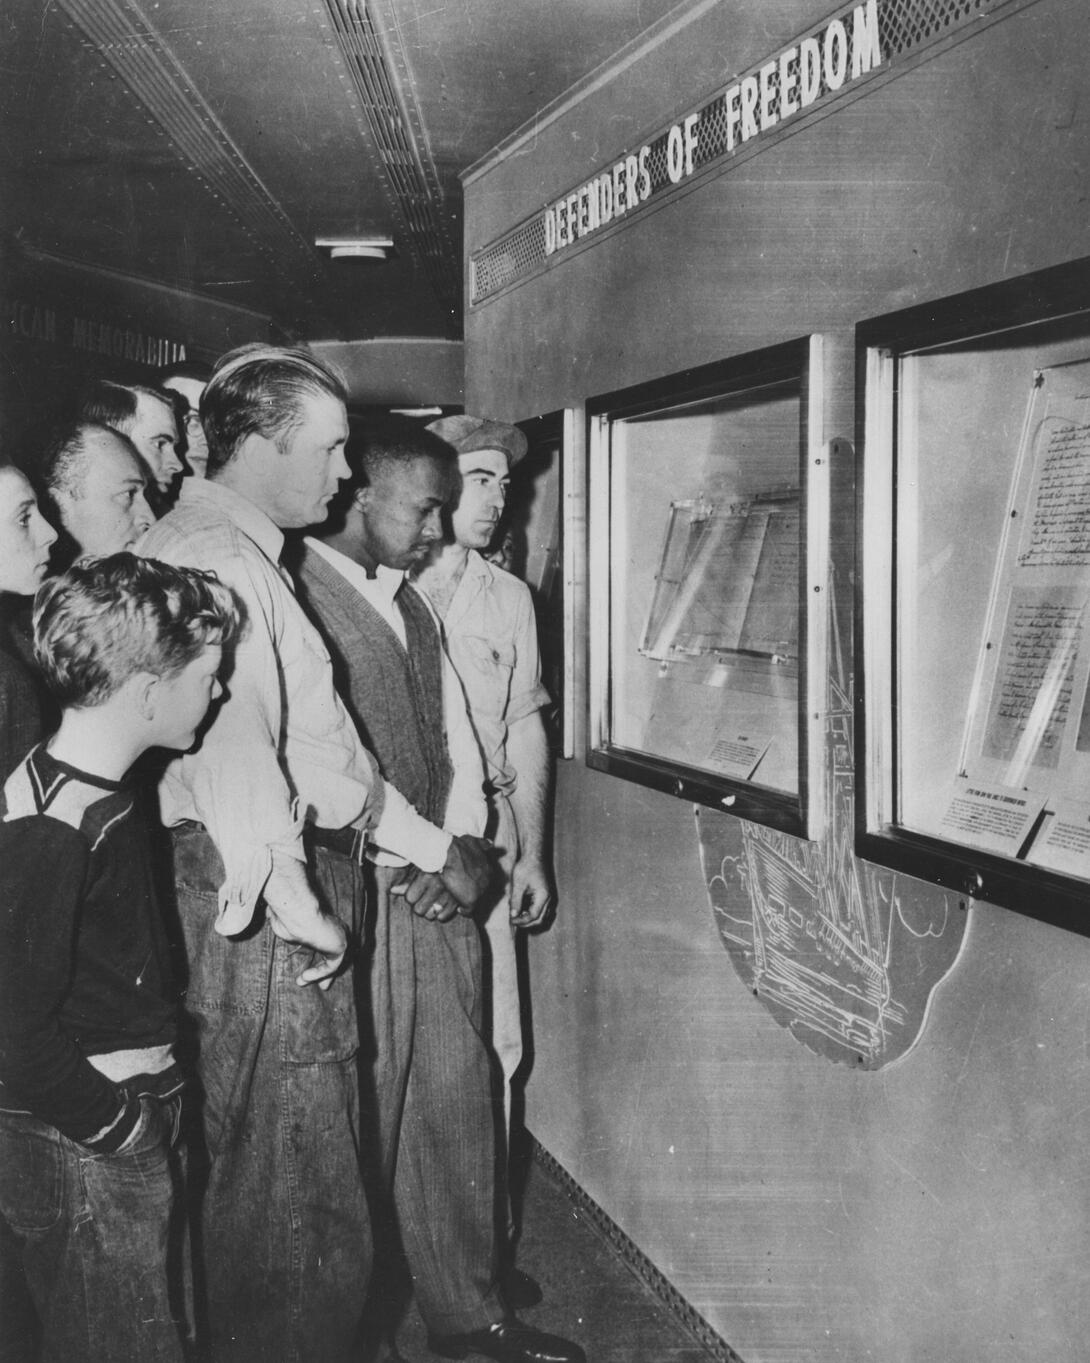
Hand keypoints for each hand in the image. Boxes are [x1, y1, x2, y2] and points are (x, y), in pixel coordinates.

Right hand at [263, 862, 347, 988]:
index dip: (319, 960)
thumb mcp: (284, 922)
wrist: (298, 914)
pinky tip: (305, 976)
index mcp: (323, 922)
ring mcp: (340, 936)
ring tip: (300, 982)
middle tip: (322, 987)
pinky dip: (319, 973)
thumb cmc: (289, 916)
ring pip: (333, 962)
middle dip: (327, 973)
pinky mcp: (341, 946)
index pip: (324, 944)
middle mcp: (333, 929)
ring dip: (318, 975)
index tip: (307, 973)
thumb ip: (283, 924)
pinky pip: (332, 965)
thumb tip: (269, 914)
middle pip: (333, 955)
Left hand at [390, 869, 459, 922]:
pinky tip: (444, 905)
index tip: (419, 890)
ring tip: (436, 901)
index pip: (410, 898)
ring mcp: (449, 895)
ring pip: (430, 916)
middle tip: (428, 898)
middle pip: (418, 910)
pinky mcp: (459, 902)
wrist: (463, 862)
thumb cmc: (439, 866)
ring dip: (431, 911)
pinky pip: (442, 917)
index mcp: (427, 875)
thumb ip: (408, 883)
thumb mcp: (423, 870)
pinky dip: (442, 914)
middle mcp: (438, 885)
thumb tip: (392, 890)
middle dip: (422, 906)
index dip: (413, 897)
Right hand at [439, 834, 494, 910]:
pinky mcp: (471, 901)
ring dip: (468, 901)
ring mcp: (481, 891)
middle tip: (464, 892)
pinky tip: (458, 910)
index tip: (468, 882)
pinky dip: (464, 911)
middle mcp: (488, 881)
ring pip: (475, 901)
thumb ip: (483, 844)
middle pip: (481, 891)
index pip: (485, 880)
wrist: (450, 854)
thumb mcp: (475, 841)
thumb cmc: (460, 847)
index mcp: (490, 870)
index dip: (475, 882)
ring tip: (460, 903)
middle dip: (474, 892)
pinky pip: (468, 910)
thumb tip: (490, 843)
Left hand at [509, 858, 554, 928]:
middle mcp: (549, 898)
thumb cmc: (526, 867)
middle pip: (540, 919)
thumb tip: (513, 915)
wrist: (534, 855)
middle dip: (526, 922)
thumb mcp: (518, 884)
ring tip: (517, 915)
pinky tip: (522, 909)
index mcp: (544, 896)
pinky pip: (541, 909)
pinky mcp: (545, 894)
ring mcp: (548, 897)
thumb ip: (516, 901)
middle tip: (514, 921)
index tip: (511, 920)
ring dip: (530, 918)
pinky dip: (532, 912)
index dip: (522, 921)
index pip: (534, 916)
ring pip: (542, 915)